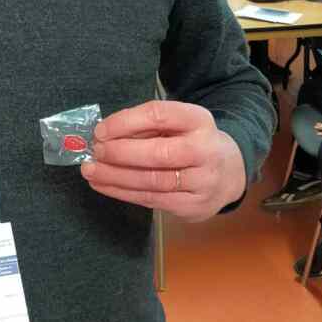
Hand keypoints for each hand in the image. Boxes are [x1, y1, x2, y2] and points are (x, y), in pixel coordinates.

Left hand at [79, 100, 246, 220]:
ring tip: (91, 171)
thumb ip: (147, 126)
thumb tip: (105, 135)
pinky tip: (104, 185)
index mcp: (199, 120)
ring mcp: (203, 181)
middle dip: (120, 153)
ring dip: (115, 177)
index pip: (159, 115)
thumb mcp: (178, 124)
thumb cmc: (192, 142)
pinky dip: (123, 192)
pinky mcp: (193, 206)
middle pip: (158, 153)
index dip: (126, 122)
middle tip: (95, 151)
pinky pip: (152, 200)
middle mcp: (205, 150)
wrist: (230, 173)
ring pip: (153, 181)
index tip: (100, 130)